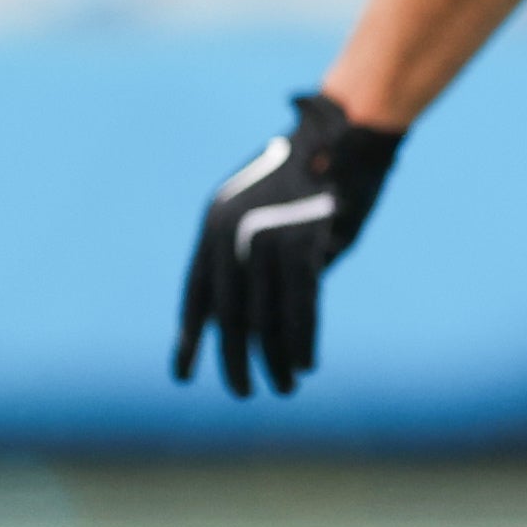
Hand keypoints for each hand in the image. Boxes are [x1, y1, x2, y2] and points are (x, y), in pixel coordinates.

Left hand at [176, 90, 403, 399]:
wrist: (345, 134)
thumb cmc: (310, 175)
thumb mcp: (266, 216)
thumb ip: (254, 261)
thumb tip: (253, 317)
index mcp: (213, 226)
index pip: (195, 292)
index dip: (190, 335)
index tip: (182, 372)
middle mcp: (230, 236)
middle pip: (228, 313)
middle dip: (234, 357)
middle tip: (242, 391)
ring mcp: (265, 241)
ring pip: (264, 316)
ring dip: (273, 358)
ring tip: (278, 388)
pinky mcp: (304, 246)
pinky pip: (299, 307)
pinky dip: (302, 340)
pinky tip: (303, 366)